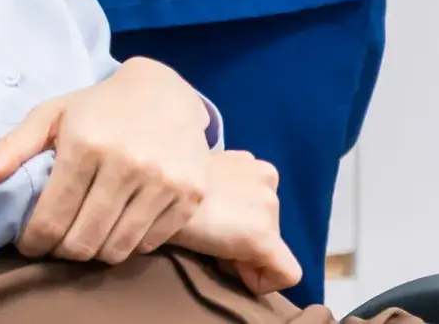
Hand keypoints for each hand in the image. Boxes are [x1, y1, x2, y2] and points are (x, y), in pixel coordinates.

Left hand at [0, 57, 211, 264]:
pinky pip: (150, 242)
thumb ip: (9, 150)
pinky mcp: (189, 195)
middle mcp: (126, 163)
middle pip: (84, 241)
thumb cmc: (97, 106)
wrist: (164, 92)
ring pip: (117, 248)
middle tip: (55, 242)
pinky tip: (115, 225)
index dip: (35, 242)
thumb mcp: (49, 116)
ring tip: (82, 236)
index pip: (52, 218)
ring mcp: (162, 181)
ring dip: (94, 252)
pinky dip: (129, 243)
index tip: (29, 244)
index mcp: (85, 143)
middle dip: (62, 251)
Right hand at [171, 150, 300, 295]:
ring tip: (215, 242)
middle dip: (243, 235)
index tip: (213, 219)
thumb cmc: (164, 187)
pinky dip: (261, 279)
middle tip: (212, 233)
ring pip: (275, 246)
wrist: (151, 197)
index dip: (239, 218)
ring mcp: (269, 204)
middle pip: (269, 222)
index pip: (260, 200)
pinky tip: (229, 264)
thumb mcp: (196, 173)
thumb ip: (219, 184)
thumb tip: (222, 209)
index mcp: (249, 160)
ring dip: (247, 251)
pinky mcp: (265, 236)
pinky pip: (286, 273)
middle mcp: (266, 175)